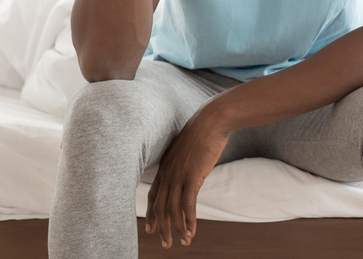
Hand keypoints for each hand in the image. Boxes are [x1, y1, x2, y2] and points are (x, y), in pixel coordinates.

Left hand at [145, 101, 228, 247]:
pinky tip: (192, 232)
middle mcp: (168, 173)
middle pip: (160, 207)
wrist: (212, 120)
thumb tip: (189, 169)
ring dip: (177, 229)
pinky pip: (188, 205)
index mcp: (165, 166)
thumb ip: (184, 162)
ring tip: (183, 242)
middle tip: (166, 244)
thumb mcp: (188, 148)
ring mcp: (179, 175)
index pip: (153, 194)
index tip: (150, 228)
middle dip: (162, 228)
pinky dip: (189, 221)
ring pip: (173, 209)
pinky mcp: (192, 177)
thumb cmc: (203, 131)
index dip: (151, 213)